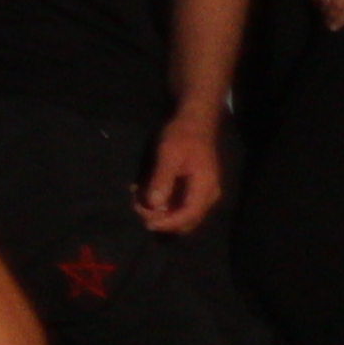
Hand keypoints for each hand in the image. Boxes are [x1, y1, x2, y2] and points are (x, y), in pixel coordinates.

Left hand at [136, 104, 227, 235]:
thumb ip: (162, 179)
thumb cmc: (183, 135)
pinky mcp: (192, 189)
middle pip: (185, 221)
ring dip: (158, 210)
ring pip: (179, 214)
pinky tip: (143, 190)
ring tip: (136, 197)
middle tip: (137, 206)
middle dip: (160, 218)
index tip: (146, 222)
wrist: (194, 121)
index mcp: (205, 189)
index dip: (167, 223)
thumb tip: (154, 204)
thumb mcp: (169, 155)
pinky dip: (161, 201)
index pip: (188, 216)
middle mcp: (207, 196)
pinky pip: (177, 203)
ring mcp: (200, 193)